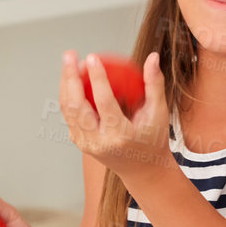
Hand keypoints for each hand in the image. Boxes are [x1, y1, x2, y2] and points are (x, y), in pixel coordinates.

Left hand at [59, 50, 170, 182]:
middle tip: (71, 55)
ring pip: (68, 110)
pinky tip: (72, 78)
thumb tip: (152, 56)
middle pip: (77, 106)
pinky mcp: (80, 142)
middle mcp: (99, 142)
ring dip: (65, 83)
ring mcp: (86, 144)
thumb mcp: (159, 113)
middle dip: (70, 77)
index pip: (104, 103)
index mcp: (121, 136)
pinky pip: (70, 115)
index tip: (93, 57)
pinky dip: (68, 95)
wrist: (143, 171)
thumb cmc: (153, 140)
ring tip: (69, 62)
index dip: (97, 78)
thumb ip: (154, 84)